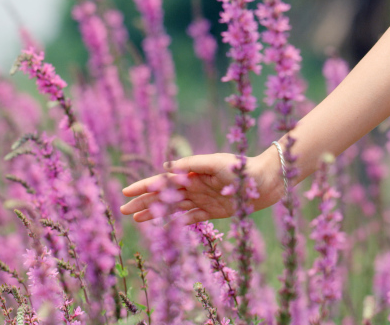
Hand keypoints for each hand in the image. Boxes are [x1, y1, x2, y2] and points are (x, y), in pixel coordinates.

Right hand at [120, 147, 283, 224]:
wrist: (265, 181)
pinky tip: (164, 227)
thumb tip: (166, 168)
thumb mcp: (214, 163)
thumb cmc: (240, 168)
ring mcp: (202, 199)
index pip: (161, 181)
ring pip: (173, 208)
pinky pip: (191, 217)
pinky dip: (177, 221)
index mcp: (190, 173)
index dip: (143, 187)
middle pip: (163, 196)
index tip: (126, 192)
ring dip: (155, 213)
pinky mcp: (213, 211)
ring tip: (137, 219)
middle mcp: (193, 186)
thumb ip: (190, 165)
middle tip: (123, 210)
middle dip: (143, 202)